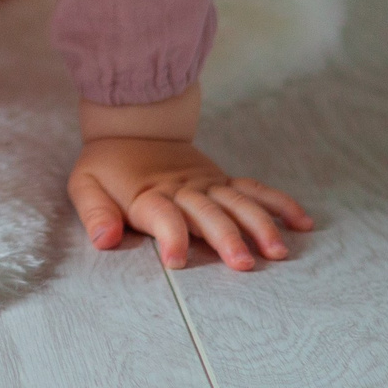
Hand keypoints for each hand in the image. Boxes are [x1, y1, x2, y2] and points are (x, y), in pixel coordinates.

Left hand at [67, 136, 312, 270]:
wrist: (133, 122)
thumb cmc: (107, 165)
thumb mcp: (84, 185)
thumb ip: (94, 212)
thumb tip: (104, 239)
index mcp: (148, 195)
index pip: (161, 215)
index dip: (169, 235)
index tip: (177, 259)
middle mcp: (182, 190)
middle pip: (207, 213)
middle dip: (226, 237)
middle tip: (244, 264)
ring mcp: (207, 184)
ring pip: (238, 203)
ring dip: (260, 225)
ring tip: (278, 251)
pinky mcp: (223, 181)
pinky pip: (255, 190)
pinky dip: (279, 204)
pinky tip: (302, 223)